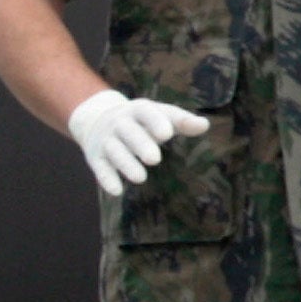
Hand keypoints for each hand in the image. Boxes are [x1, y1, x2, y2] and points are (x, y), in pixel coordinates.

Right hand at [68, 88, 208, 197]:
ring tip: (141, 178)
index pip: (147, 113)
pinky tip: (116, 191)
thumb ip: (181, 121)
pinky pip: (100, 167)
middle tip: (155, 159)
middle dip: (140, 144)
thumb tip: (205, 125)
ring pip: (114, 150)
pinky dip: (106, 179)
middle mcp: (119, 122)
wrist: (96, 120)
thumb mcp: (159, 116)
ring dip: (126, 164)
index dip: (155, 122)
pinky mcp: (95, 157)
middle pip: (129, 132)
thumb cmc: (141, 122)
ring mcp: (105, 139)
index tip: (167, 134)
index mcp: (138, 110)